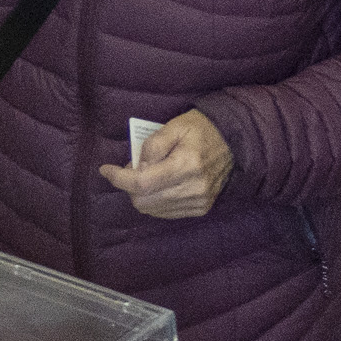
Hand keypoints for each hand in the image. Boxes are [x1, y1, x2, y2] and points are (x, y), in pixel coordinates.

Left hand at [102, 108, 234, 220]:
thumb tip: (136, 169)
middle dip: (130, 186)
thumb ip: (151, 147)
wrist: (234, 141)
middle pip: (143, 200)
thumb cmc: (200, 129)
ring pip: (152, 209)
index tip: (106, 170)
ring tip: (150, 175)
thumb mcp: (173, 127)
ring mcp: (198, 202)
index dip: (118, 178)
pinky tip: (161, 185)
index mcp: (186, 165)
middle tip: (135, 168)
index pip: (142, 183)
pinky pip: (165, 213)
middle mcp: (193, 188)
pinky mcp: (201, 209)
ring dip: (142, 194)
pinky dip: (155, 201)